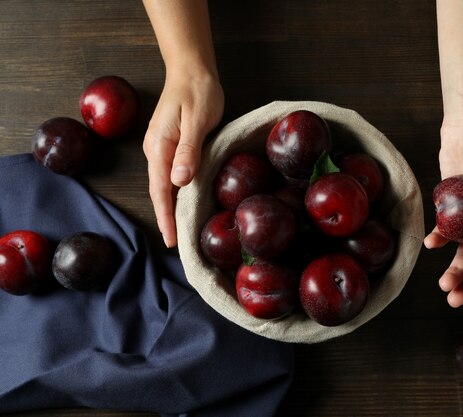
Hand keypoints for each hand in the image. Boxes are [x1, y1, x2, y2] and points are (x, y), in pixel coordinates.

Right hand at [143, 68, 223, 247]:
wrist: (191, 70)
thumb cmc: (197, 92)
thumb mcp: (197, 121)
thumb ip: (188, 150)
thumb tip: (179, 181)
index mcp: (159, 146)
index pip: (160, 190)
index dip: (166, 217)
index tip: (170, 240)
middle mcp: (155, 150)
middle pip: (159, 192)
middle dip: (167, 218)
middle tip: (177, 244)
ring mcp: (160, 148)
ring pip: (164, 185)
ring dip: (171, 207)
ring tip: (181, 230)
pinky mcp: (169, 145)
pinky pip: (170, 175)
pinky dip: (175, 192)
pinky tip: (184, 201)